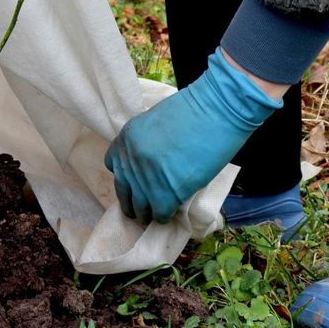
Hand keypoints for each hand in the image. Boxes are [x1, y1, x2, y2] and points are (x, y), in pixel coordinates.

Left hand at [104, 48, 282, 223]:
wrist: (215, 112)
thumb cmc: (193, 111)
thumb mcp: (154, 122)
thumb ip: (144, 142)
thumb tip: (147, 163)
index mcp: (126, 139)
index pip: (113, 166)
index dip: (125, 176)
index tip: (135, 182)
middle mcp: (130, 160)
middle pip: (123, 192)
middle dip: (132, 201)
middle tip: (142, 207)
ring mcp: (145, 179)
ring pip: (139, 208)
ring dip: (147, 213)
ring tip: (155, 214)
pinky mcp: (165, 194)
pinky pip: (159, 214)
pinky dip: (164, 216)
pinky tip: (171, 212)